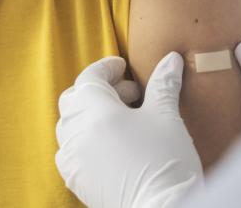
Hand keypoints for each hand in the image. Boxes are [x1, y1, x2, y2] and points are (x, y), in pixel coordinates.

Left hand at [55, 53, 202, 207]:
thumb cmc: (165, 161)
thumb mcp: (167, 116)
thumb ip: (164, 84)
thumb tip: (171, 60)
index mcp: (94, 111)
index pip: (90, 78)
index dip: (106, 68)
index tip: (121, 66)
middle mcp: (76, 132)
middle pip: (75, 100)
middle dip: (100, 91)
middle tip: (130, 95)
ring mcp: (72, 159)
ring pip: (70, 126)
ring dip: (91, 116)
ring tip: (122, 121)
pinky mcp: (76, 181)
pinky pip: (71, 152)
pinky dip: (85, 141)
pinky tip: (110, 146)